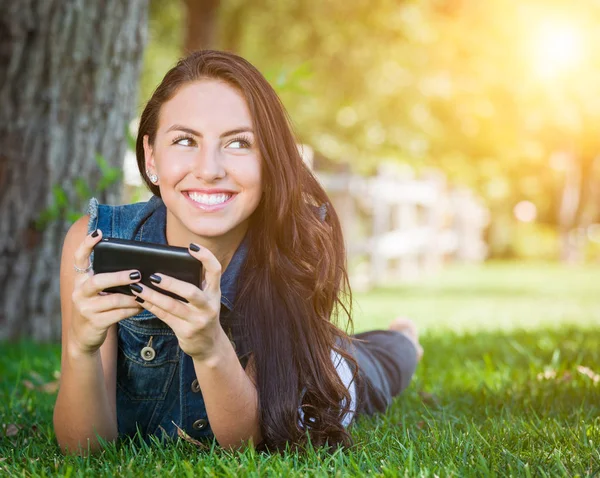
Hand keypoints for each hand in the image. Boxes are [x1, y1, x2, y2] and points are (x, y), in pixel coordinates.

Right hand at [70, 229, 143, 354]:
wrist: (83, 337)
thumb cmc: (96, 308)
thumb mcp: (96, 292)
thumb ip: (107, 280)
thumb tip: (137, 269)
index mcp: (80, 280)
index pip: (79, 258)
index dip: (87, 245)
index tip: (98, 233)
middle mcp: (79, 292)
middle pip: (98, 281)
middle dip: (119, 277)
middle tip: (137, 274)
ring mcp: (85, 309)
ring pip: (113, 300)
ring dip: (133, 297)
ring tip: (146, 293)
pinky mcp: (95, 323)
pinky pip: (119, 314)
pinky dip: (133, 309)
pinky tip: (143, 306)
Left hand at [128, 243, 223, 360]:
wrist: (209, 345)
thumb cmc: (203, 314)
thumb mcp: (206, 299)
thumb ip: (196, 284)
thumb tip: (167, 266)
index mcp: (214, 292)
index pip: (215, 270)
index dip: (206, 257)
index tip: (192, 247)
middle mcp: (208, 306)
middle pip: (191, 291)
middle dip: (171, 283)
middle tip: (154, 276)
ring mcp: (198, 320)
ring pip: (172, 306)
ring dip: (153, 295)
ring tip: (138, 287)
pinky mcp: (185, 331)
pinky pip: (164, 316)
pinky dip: (151, 306)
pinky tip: (140, 299)